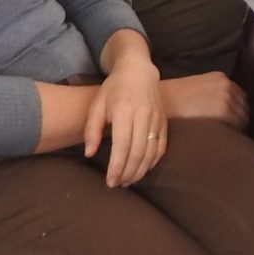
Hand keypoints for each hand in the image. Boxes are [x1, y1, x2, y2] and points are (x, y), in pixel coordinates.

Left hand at [84, 50, 167, 186]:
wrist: (138, 70)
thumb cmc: (114, 89)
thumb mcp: (97, 105)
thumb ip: (92, 129)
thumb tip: (89, 153)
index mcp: (123, 111)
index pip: (122, 145)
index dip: (117, 167)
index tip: (110, 182)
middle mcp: (142, 115)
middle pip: (138, 152)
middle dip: (128, 173)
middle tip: (119, 184)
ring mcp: (156, 118)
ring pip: (151, 152)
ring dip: (140, 170)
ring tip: (129, 180)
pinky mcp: (164, 121)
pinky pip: (161, 146)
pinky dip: (153, 161)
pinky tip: (144, 169)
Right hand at [161, 71, 248, 131]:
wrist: (161, 102)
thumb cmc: (174, 100)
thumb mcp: (198, 89)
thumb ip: (213, 95)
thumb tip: (225, 111)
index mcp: (221, 78)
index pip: (241, 98)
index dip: (239, 112)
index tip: (235, 123)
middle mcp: (227, 85)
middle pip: (245, 108)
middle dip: (240, 121)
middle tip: (231, 134)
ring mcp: (226, 97)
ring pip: (243, 118)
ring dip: (238, 128)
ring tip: (227, 139)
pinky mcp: (222, 111)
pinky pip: (237, 125)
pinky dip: (235, 133)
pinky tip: (225, 140)